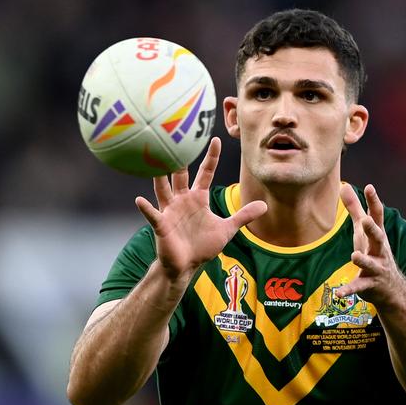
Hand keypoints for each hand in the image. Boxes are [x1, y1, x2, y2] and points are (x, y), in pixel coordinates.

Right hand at [135, 137, 266, 279]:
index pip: (205, 172)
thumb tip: (264, 206)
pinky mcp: (162, 225)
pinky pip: (153, 215)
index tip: (215, 139)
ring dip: (159, 177)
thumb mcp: (227, 229)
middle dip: (180, 158)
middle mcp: (182, 200)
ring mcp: (170, 211)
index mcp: (198, 198)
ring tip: (153, 161)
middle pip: (180, 175)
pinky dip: (146, 208)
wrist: (186, 266)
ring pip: (163, 189)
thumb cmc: (203, 246)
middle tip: (176, 138)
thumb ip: (243, 216)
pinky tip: (140, 200)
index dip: (211, 157)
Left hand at [335, 184, 405, 306]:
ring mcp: (376, 268)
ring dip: (363, 260)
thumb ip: (355, 209)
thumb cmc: (374, 252)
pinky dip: (348, 290)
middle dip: (372, 229)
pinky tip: (338, 293)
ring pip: (370, 263)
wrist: (391, 289)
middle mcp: (379, 251)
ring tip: (355, 255)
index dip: (374, 202)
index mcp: (376, 236)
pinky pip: (358, 287)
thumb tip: (344, 186)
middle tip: (366, 220)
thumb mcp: (363, 231)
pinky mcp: (368, 285)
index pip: (377, 216)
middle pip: (378, 238)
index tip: (370, 187)